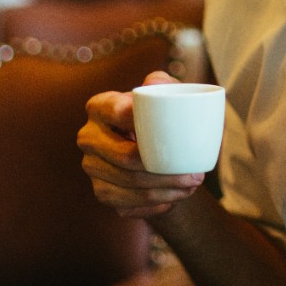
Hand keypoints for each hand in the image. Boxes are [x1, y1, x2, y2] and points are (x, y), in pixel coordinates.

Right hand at [77, 71, 205, 217]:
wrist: (155, 148)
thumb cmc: (162, 116)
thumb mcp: (167, 95)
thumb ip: (165, 83)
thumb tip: (154, 82)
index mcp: (99, 106)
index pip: (116, 112)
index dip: (139, 121)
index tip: (173, 131)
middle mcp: (88, 137)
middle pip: (125, 157)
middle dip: (165, 171)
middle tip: (198, 175)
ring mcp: (92, 167)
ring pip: (130, 184)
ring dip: (165, 190)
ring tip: (192, 187)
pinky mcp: (101, 192)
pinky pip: (129, 204)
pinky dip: (155, 203)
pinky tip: (175, 198)